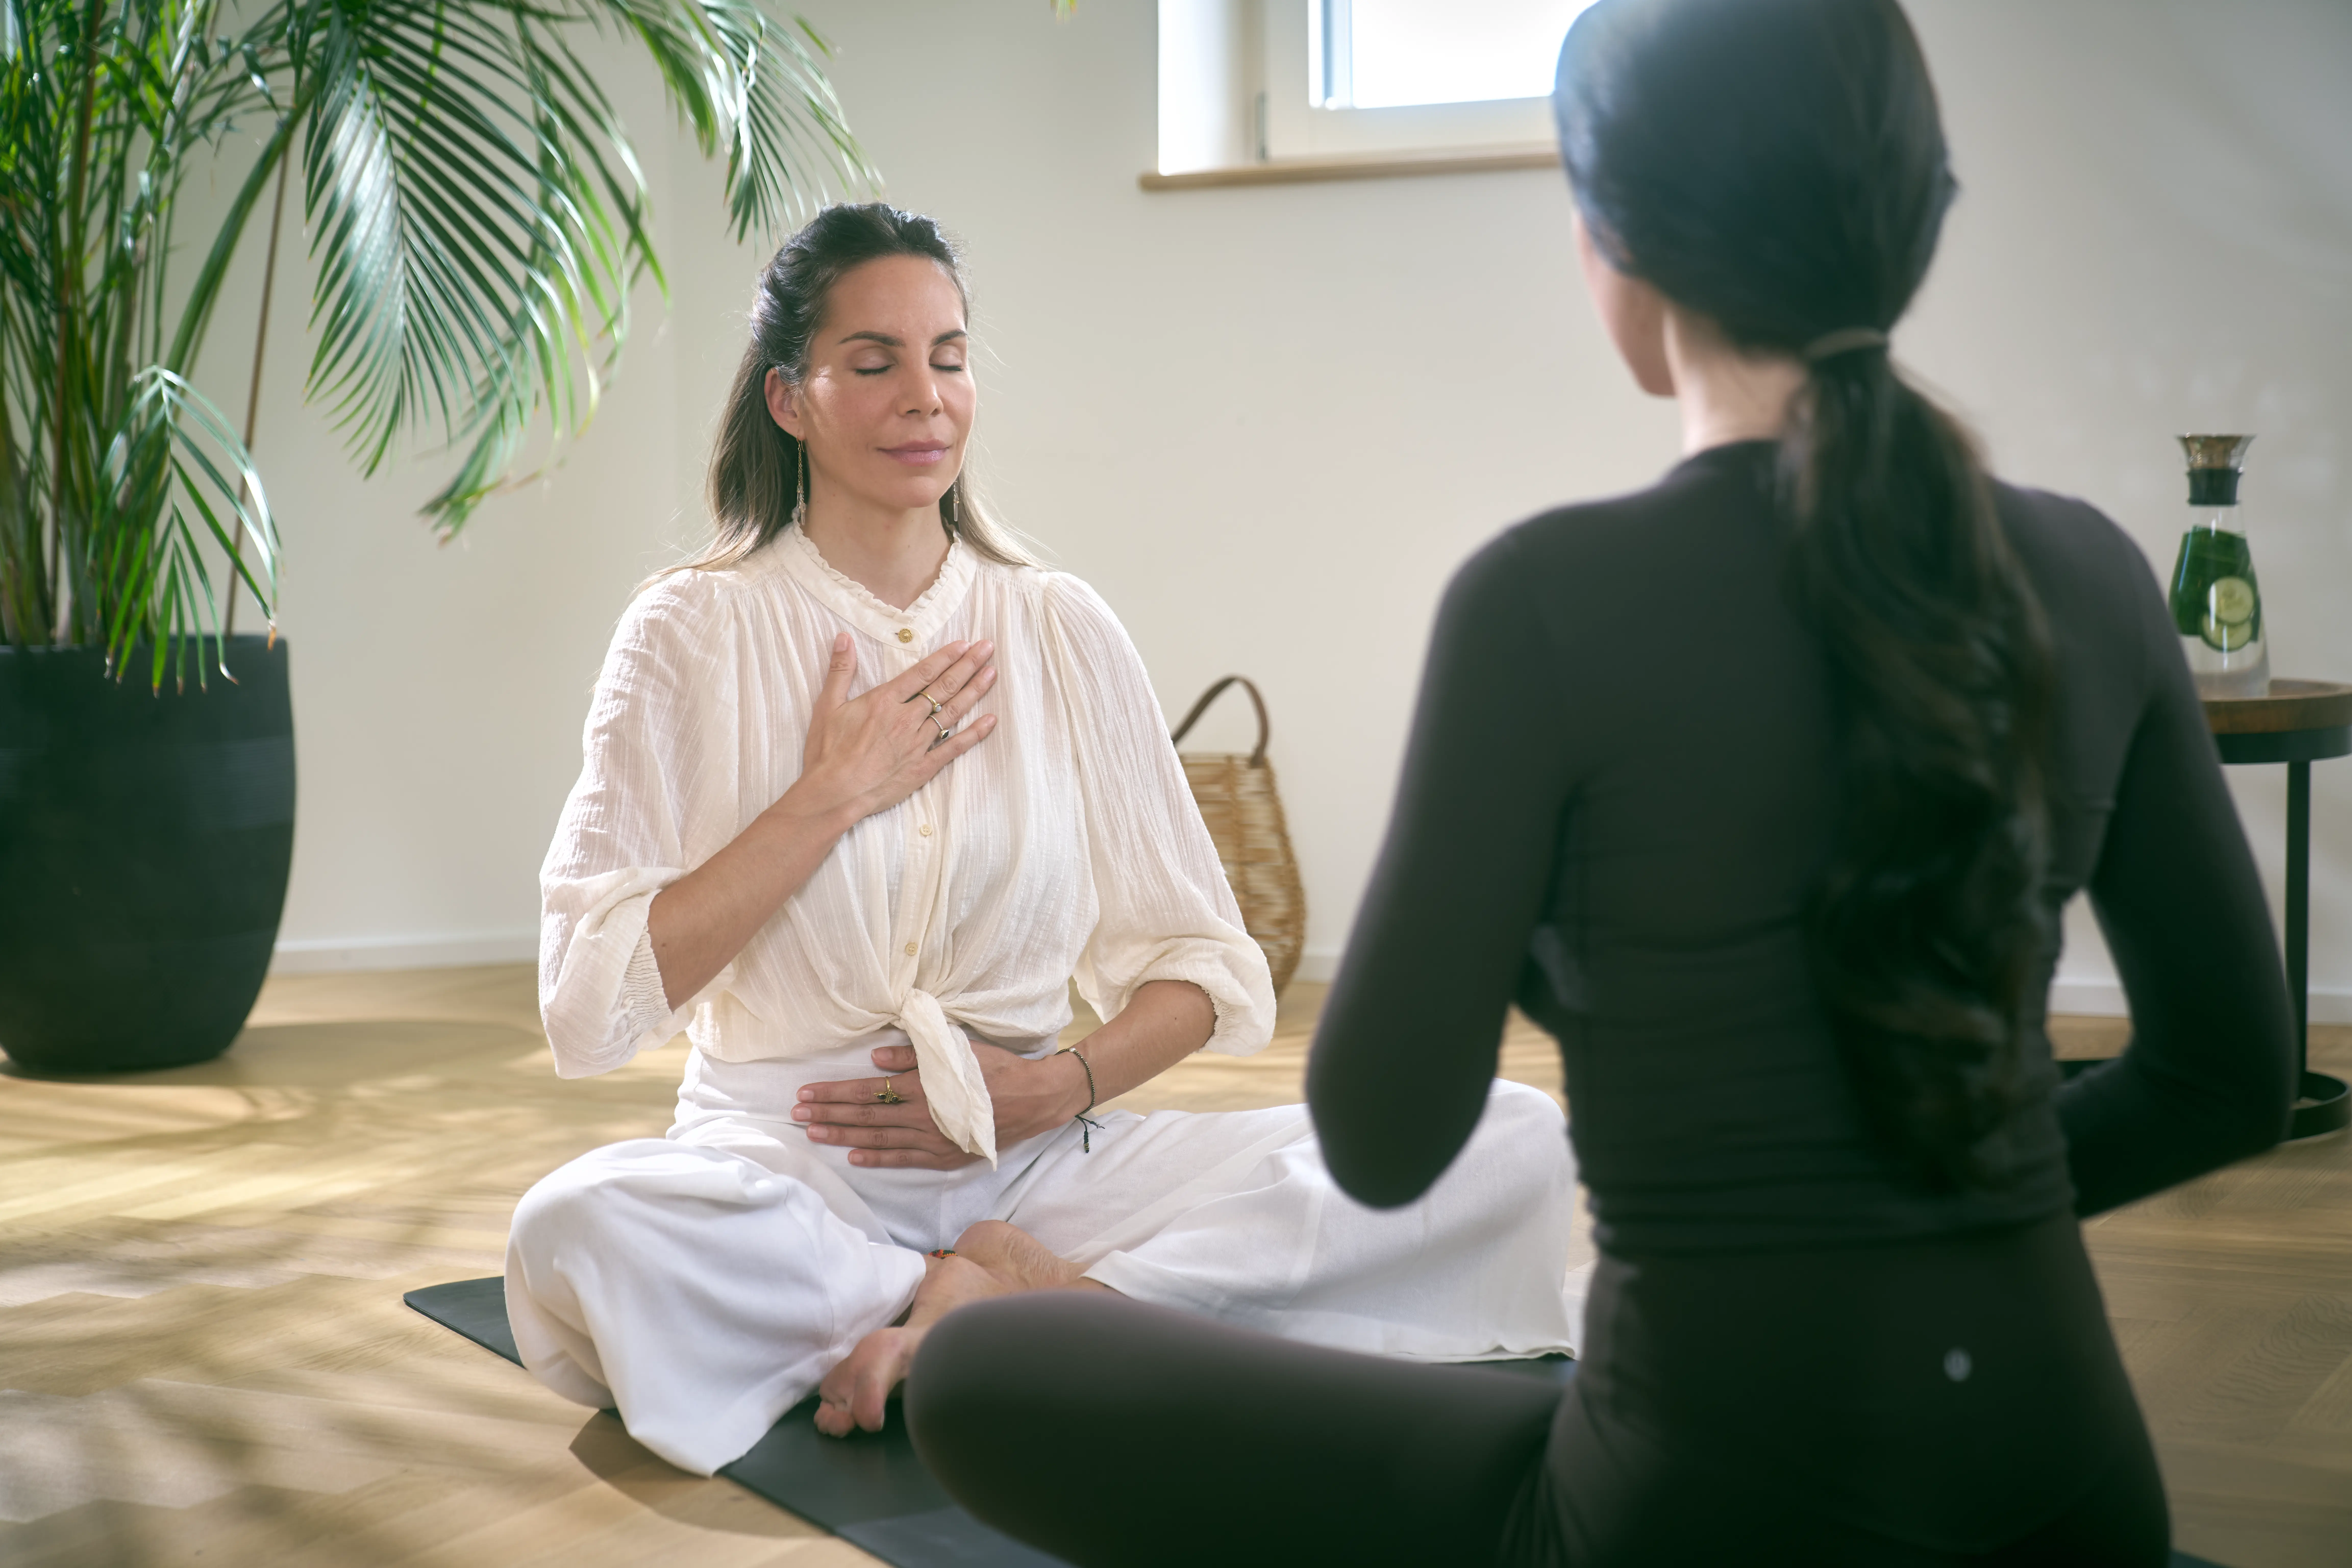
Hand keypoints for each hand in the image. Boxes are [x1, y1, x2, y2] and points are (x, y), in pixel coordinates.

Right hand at [784, 634, 997, 828]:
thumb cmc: (827, 752)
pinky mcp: (923, 767)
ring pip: (952, 712)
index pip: (922, 672)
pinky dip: (974, 734)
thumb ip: (840, 670)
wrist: (834, 794)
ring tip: (992, 673)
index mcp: (884, 701)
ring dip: (974, 691)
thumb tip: (843, 638)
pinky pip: (954, 748)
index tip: (965, 644)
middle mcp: (906, 719)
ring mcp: (918, 743)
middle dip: (968, 665)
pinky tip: (991, 721)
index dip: (946, 656)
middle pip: (943, 687)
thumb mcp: (827, 706)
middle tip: (988, 648)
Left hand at [794, 1039, 1090, 1168]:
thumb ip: (914, 1054)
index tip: (806, 1093)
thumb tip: (875, 1058)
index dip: (834, 1093)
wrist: (1034, 1098)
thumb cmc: (995, 1068)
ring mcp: (933, 1141)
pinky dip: (877, 1158)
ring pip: (879, 1139)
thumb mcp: (957, 1050)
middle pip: (866, 1117)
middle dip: (829, 1114)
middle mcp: (923, 1117)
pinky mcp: (944, 1156)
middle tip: (796, 1114)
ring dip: (843, 1136)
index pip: (867, 1091)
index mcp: (923, 1087)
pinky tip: (854, 1157)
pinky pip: (904, 1159)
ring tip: (814, 1133)